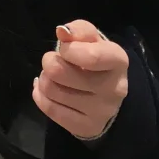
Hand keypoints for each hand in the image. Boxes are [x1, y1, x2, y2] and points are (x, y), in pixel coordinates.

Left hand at [33, 20, 128, 141]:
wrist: (108, 95)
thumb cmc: (97, 61)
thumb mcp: (93, 40)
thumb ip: (80, 31)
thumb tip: (62, 31)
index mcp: (118, 61)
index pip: (91, 57)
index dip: (68, 49)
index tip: (64, 47)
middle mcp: (114, 89)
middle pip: (60, 72)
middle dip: (49, 62)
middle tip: (54, 61)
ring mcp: (101, 112)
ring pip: (51, 89)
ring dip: (45, 79)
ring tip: (54, 77)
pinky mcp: (86, 128)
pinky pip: (49, 109)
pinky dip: (41, 95)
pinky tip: (49, 91)